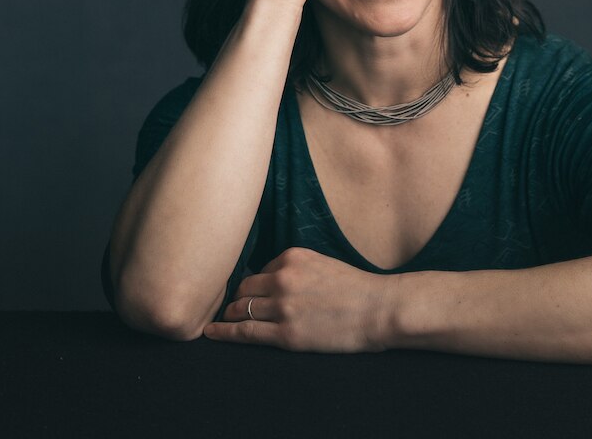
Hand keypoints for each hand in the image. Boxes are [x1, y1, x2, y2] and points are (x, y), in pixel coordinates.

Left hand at [204, 247, 395, 352]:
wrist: (380, 310)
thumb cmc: (357, 289)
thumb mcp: (323, 263)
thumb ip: (296, 269)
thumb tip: (271, 281)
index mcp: (293, 257)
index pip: (260, 270)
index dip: (254, 284)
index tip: (248, 293)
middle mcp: (283, 278)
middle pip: (244, 287)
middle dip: (236, 297)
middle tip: (229, 307)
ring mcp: (283, 307)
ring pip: (240, 308)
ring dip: (229, 314)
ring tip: (221, 321)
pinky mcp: (286, 334)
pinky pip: (245, 332)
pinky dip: (224, 332)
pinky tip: (212, 333)